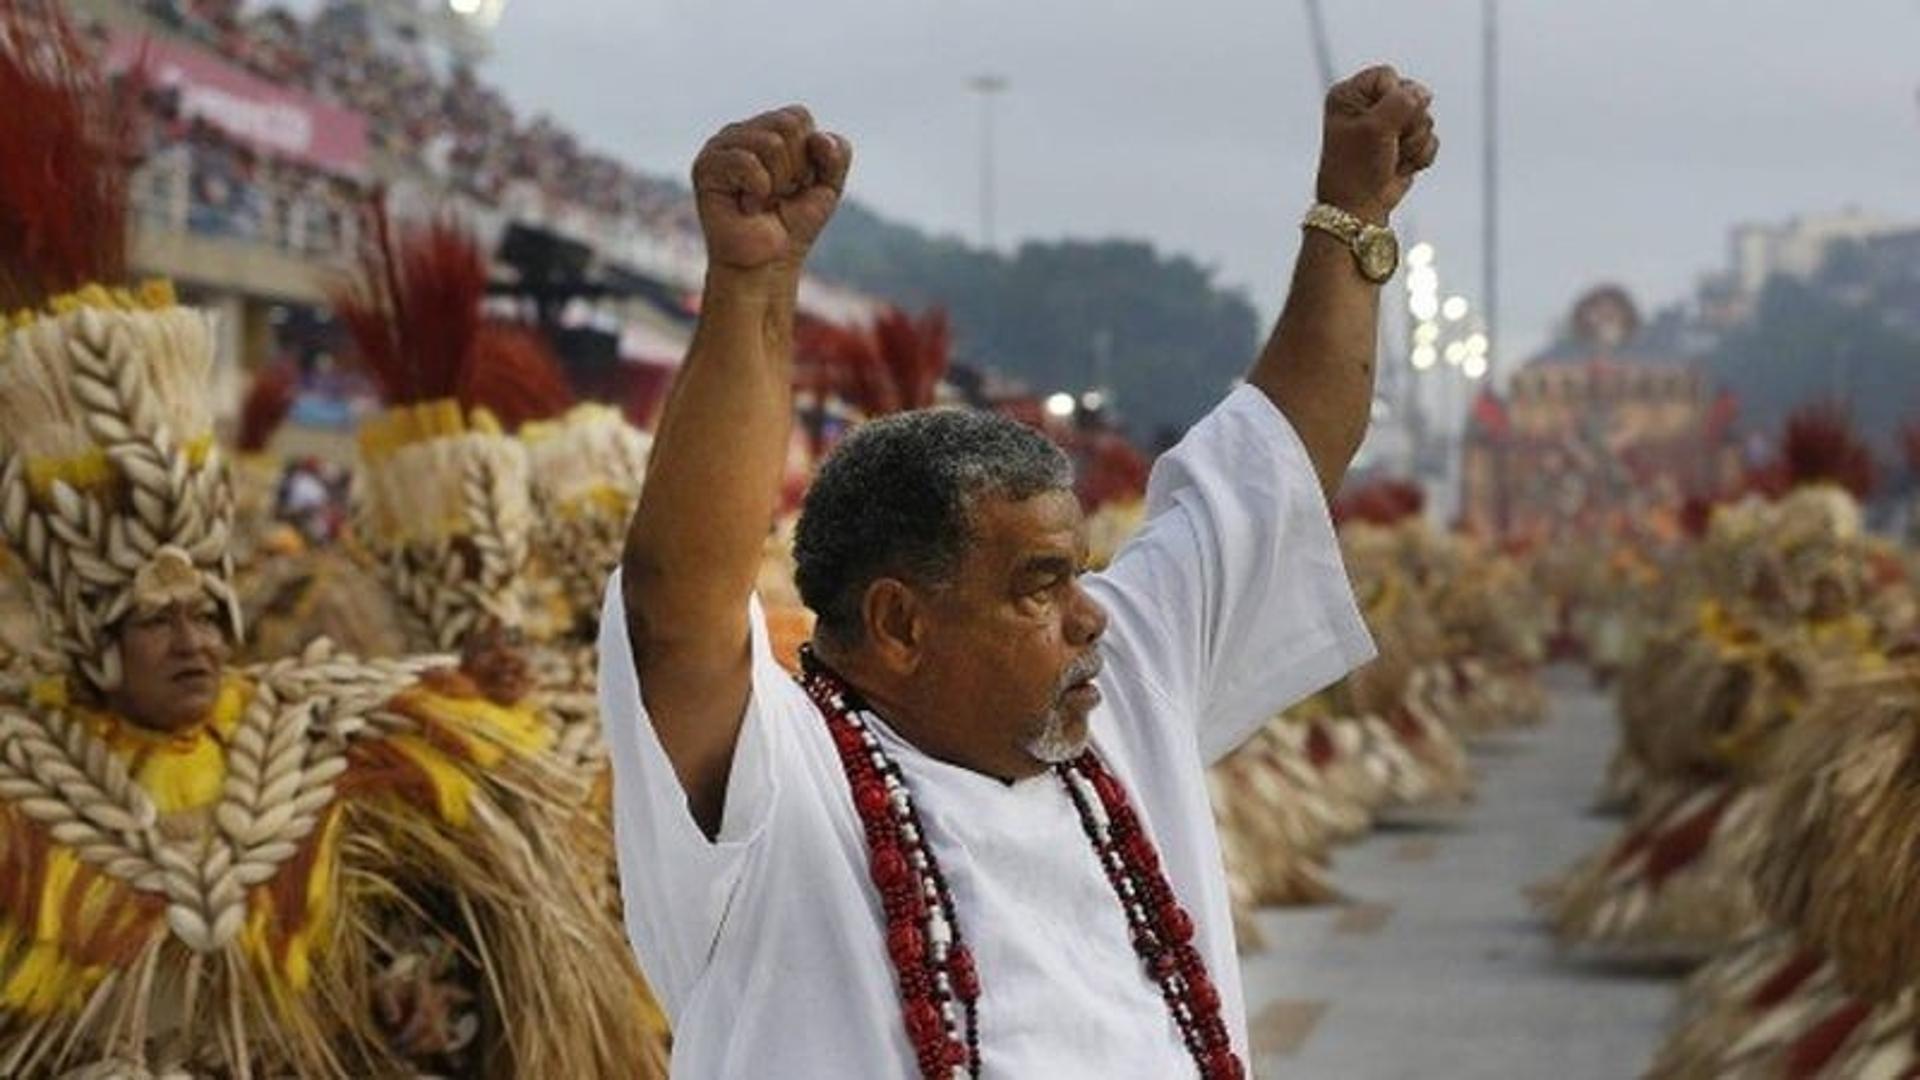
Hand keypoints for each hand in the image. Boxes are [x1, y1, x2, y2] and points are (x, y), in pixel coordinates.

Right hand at [692, 105, 852, 274]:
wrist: (767, 264)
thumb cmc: (793, 225)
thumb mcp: (828, 186)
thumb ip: (837, 155)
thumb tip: (818, 137)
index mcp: (766, 128)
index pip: (799, 117)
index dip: (809, 155)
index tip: (797, 183)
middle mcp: (741, 131)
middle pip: (787, 125)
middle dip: (795, 168)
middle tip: (779, 194)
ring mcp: (720, 146)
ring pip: (771, 143)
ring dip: (778, 182)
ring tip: (764, 201)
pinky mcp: (706, 166)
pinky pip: (746, 161)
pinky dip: (759, 189)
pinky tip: (748, 206)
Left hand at [1316, 66, 1437, 223]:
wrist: (1359, 209)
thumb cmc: (1357, 168)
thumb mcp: (1376, 127)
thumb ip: (1403, 101)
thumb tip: (1424, 93)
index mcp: (1350, 95)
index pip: (1388, 76)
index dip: (1393, 98)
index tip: (1378, 123)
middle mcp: (1368, 106)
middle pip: (1412, 95)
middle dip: (1408, 123)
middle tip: (1387, 144)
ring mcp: (1389, 125)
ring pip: (1425, 118)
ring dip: (1413, 143)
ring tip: (1391, 157)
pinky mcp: (1404, 142)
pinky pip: (1430, 138)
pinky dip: (1420, 155)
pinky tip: (1401, 167)